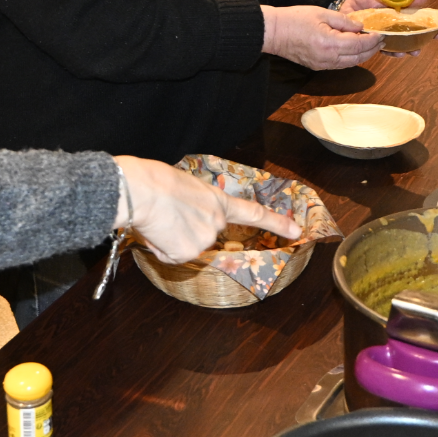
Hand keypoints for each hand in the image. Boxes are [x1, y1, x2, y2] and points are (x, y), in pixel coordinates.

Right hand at [114, 155, 303, 262]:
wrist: (141, 190)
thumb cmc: (155, 180)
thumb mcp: (185, 186)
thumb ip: (196, 205)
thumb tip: (184, 219)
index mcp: (218, 201)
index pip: (254, 213)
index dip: (276, 222)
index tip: (295, 230)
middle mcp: (217, 223)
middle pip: (204, 236)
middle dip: (185, 230)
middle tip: (167, 214)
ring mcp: (204, 240)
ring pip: (185, 248)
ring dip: (170, 239)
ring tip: (159, 219)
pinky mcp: (187, 253)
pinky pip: (171, 256)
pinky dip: (161, 248)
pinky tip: (157, 231)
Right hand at [260, 4, 382, 68]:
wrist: (273, 32)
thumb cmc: (294, 19)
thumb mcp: (322, 13)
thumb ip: (344, 21)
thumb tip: (360, 27)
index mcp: (330, 43)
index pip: (359, 44)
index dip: (372, 40)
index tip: (380, 34)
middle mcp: (328, 58)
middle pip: (358, 57)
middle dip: (372, 49)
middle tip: (381, 40)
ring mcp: (323, 65)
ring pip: (351, 63)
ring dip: (363, 55)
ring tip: (371, 46)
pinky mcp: (318, 67)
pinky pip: (340, 65)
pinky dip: (351, 59)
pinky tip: (355, 50)